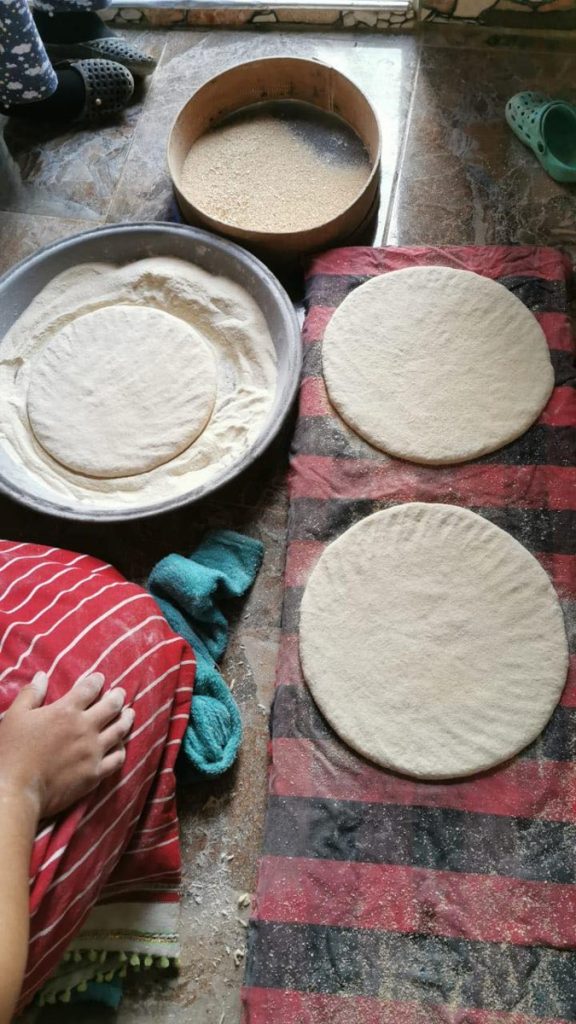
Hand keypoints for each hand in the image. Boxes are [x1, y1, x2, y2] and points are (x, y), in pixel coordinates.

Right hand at [0, 672, 134, 820]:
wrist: (16, 790)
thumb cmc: (11, 752)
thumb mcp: (15, 716)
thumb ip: (31, 694)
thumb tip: (42, 676)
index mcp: (66, 711)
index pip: (89, 688)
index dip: (96, 681)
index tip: (99, 678)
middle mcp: (85, 728)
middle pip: (111, 706)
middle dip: (118, 696)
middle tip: (120, 693)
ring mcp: (93, 752)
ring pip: (120, 730)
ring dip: (126, 718)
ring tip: (130, 713)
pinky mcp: (95, 774)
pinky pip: (117, 758)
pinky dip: (121, 749)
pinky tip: (121, 745)